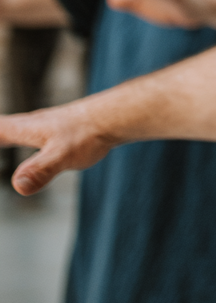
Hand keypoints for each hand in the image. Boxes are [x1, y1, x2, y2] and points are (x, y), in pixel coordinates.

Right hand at [0, 102, 117, 195]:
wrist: (117, 117)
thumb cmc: (90, 132)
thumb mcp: (62, 155)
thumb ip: (40, 170)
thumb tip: (19, 186)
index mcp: (26, 129)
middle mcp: (33, 124)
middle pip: (3, 127)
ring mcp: (48, 125)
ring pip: (18, 128)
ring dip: (4, 135)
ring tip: (2, 140)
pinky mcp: (62, 130)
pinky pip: (34, 133)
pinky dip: (22, 138)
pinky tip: (32, 143)